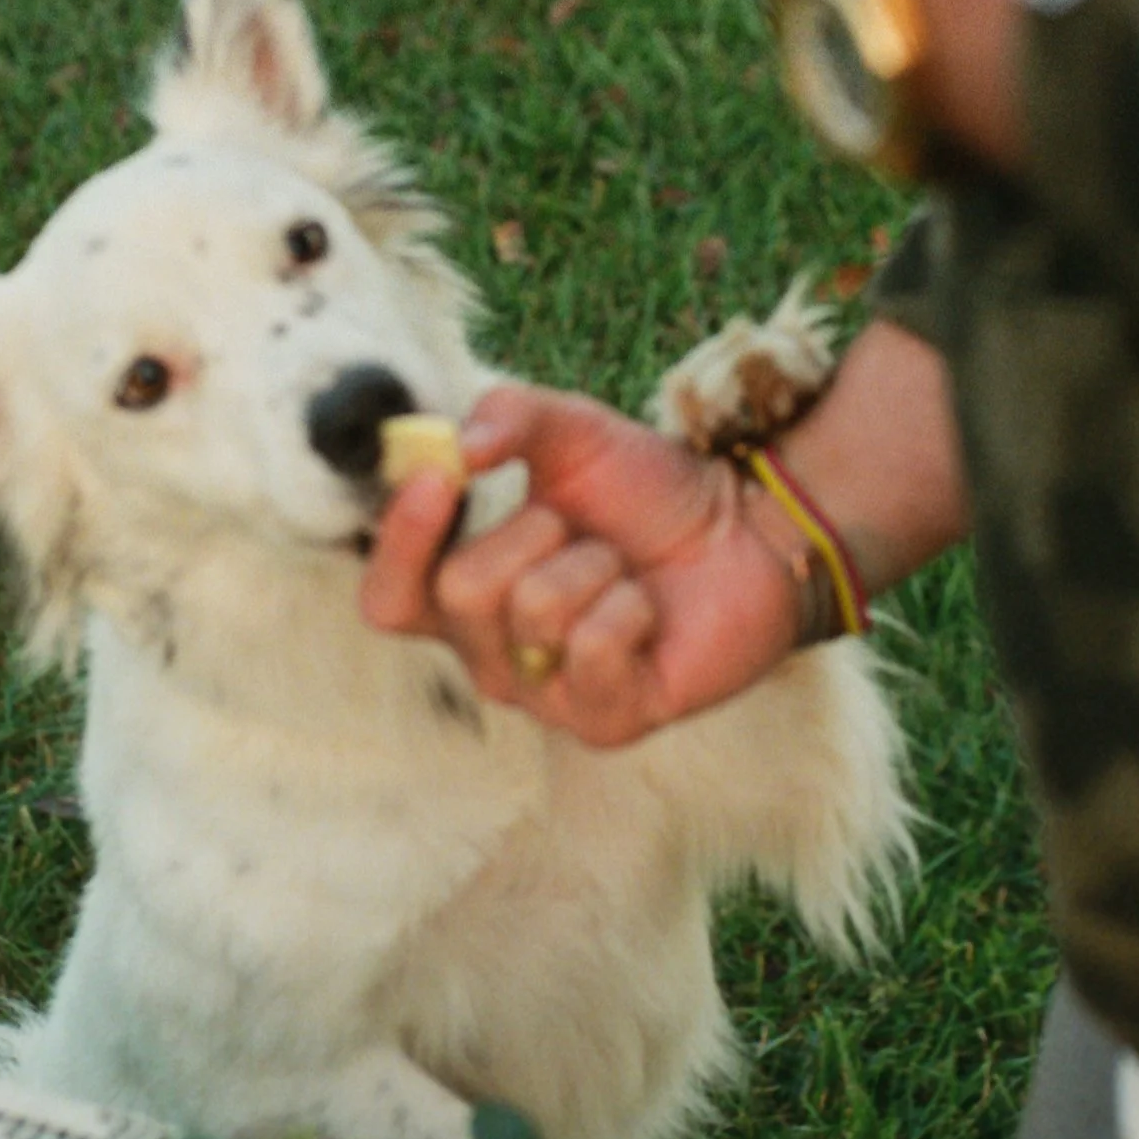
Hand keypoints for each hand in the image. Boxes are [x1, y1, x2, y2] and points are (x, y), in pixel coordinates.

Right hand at [358, 385, 804, 746]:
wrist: (747, 525)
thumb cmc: (646, 489)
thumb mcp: (570, 432)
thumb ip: (506, 417)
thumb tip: (456, 448)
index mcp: (464, 596)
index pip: (391, 595)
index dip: (401, 541)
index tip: (440, 478)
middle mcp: (491, 655)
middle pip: (462, 591)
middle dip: (532, 533)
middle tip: (580, 529)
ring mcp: (546, 696)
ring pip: (535, 610)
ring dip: (595, 564)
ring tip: (625, 569)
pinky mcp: (606, 721)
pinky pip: (592, 648)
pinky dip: (631, 606)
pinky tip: (651, 609)